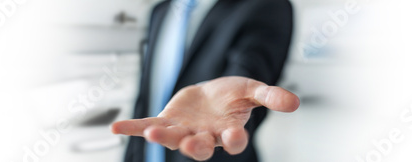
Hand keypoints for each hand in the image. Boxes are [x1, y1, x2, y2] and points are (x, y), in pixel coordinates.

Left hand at [111, 76, 298, 160]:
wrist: (211, 92)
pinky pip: (148, 125)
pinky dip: (132, 127)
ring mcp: (184, 131)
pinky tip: (116, 127)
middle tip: (190, 142)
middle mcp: (205, 136)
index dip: (234, 138)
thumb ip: (270, 97)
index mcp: (228, 130)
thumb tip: (295, 102)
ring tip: (150, 131)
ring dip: (162, 136)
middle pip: (200, 146)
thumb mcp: (252, 89)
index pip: (234, 139)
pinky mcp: (167, 122)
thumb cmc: (231, 95)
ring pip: (173, 139)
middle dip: (194, 145)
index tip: (235, 135)